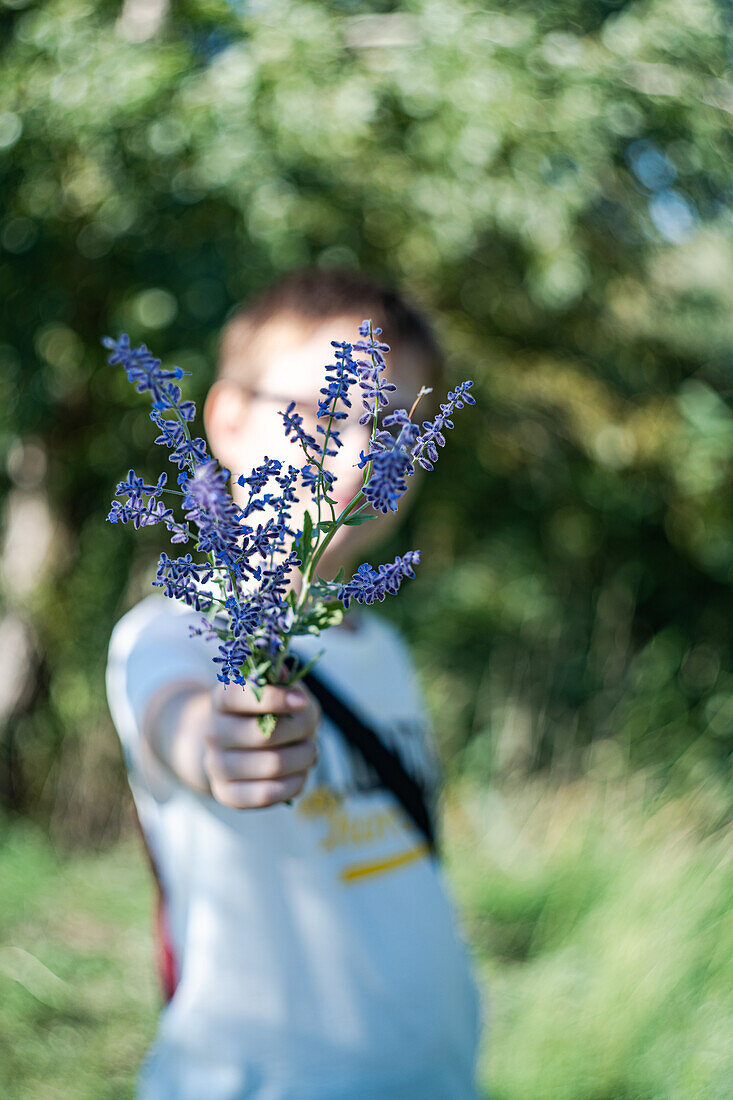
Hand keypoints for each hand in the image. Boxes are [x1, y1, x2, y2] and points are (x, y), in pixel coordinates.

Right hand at [204, 683, 320, 808]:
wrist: (234, 746)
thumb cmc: (265, 713)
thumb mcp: (275, 690)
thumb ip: (281, 681)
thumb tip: (285, 676)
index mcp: (222, 700)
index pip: (238, 696)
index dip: (274, 698)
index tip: (302, 700)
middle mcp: (213, 732)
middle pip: (264, 735)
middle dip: (299, 732)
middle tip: (311, 730)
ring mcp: (216, 765)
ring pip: (271, 766)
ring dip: (302, 757)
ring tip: (309, 751)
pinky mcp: (226, 794)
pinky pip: (267, 795)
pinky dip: (294, 783)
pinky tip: (301, 773)